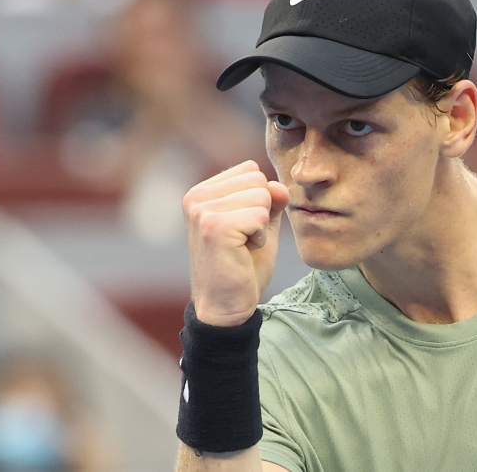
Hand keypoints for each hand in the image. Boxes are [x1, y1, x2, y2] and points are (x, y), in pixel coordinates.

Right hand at [183, 160, 289, 326]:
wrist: (226, 306)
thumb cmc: (242, 265)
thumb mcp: (260, 225)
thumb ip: (270, 200)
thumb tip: (279, 186)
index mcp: (202, 191)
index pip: (251, 171)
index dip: (259, 201)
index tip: (243, 227)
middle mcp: (196, 196)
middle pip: (257, 180)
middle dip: (261, 211)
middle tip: (244, 239)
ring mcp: (202, 210)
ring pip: (261, 196)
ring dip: (261, 225)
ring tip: (242, 245)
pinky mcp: (214, 226)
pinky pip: (260, 215)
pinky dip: (260, 236)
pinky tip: (243, 251)